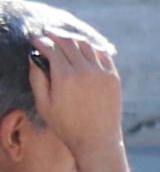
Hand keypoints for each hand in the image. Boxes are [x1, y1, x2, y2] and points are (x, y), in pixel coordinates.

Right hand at [29, 20, 120, 150]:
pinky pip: (103, 55)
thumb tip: (34, 57)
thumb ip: (37, 78)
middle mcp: (85, 70)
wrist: (97, 140)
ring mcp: (102, 73)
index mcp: (65, 76)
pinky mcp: (114, 78)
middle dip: (56, 35)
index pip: (51, 49)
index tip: (35, 39)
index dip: (41, 42)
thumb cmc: (66, 125)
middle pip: (69, 43)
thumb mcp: (44, 103)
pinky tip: (85, 47)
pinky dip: (92, 48)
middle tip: (48, 32)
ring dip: (74, 39)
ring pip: (87, 46)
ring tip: (65, 38)